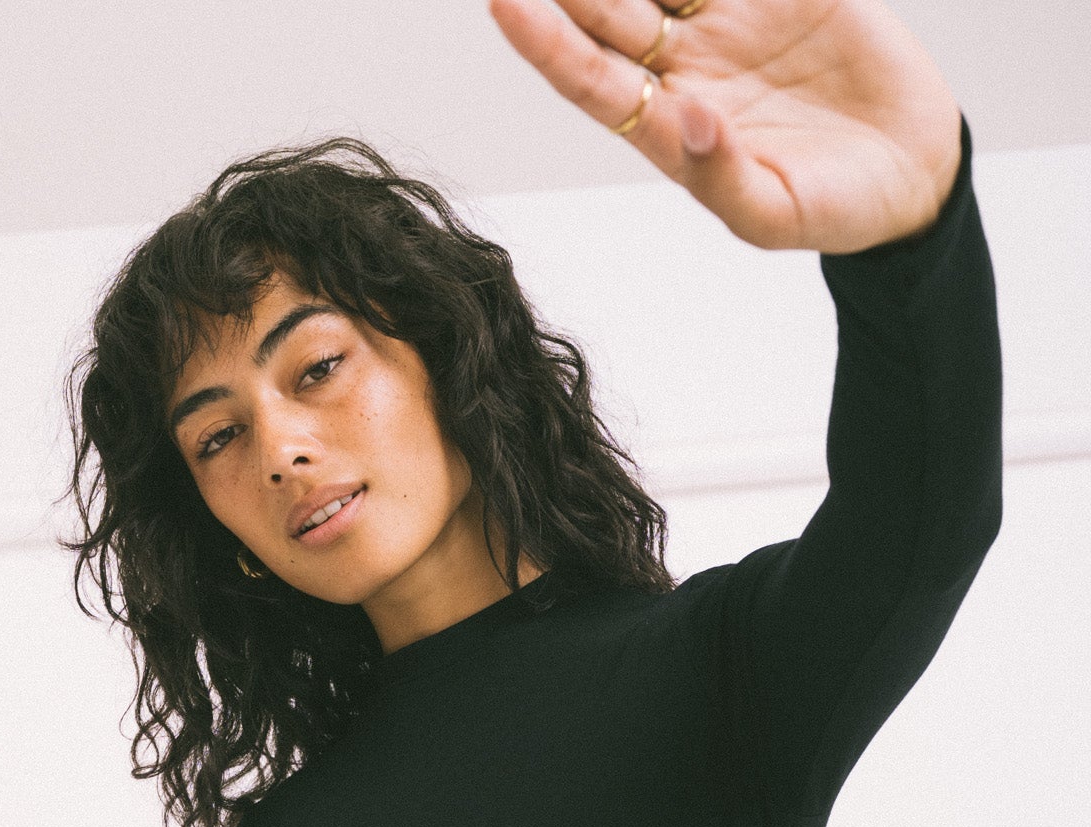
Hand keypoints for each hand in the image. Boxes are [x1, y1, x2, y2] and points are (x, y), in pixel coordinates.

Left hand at [488, 0, 962, 252]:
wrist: (912, 171)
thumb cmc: (832, 208)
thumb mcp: (772, 215)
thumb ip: (721, 175)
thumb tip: (690, 119)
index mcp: (668, 127)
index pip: (591, 78)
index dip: (545, 43)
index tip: (504, 4)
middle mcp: (686, 66)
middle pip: (608, 9)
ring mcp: (729, 20)